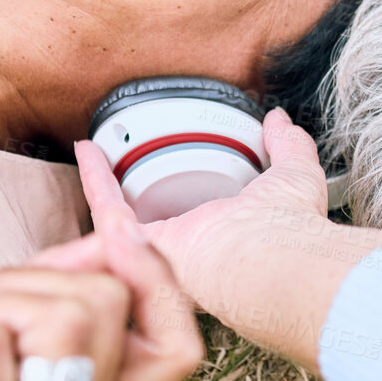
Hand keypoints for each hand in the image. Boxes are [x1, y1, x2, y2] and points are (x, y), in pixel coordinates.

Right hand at [74, 112, 377, 369]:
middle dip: (133, 197)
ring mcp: (165, 252)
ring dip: (104, 184)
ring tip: (91, 153)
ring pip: (124, 218)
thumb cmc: (290, 229)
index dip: (182, 198)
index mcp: (228, 238)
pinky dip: (94, 178)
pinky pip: (109, 209)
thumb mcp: (294, 175)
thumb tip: (281, 122)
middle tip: (116, 165)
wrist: (275, 258)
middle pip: (154, 224)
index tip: (170, 172)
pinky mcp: (145, 243)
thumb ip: (289, 146)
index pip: (199, 219)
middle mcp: (193, 253)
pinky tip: (87, 150)